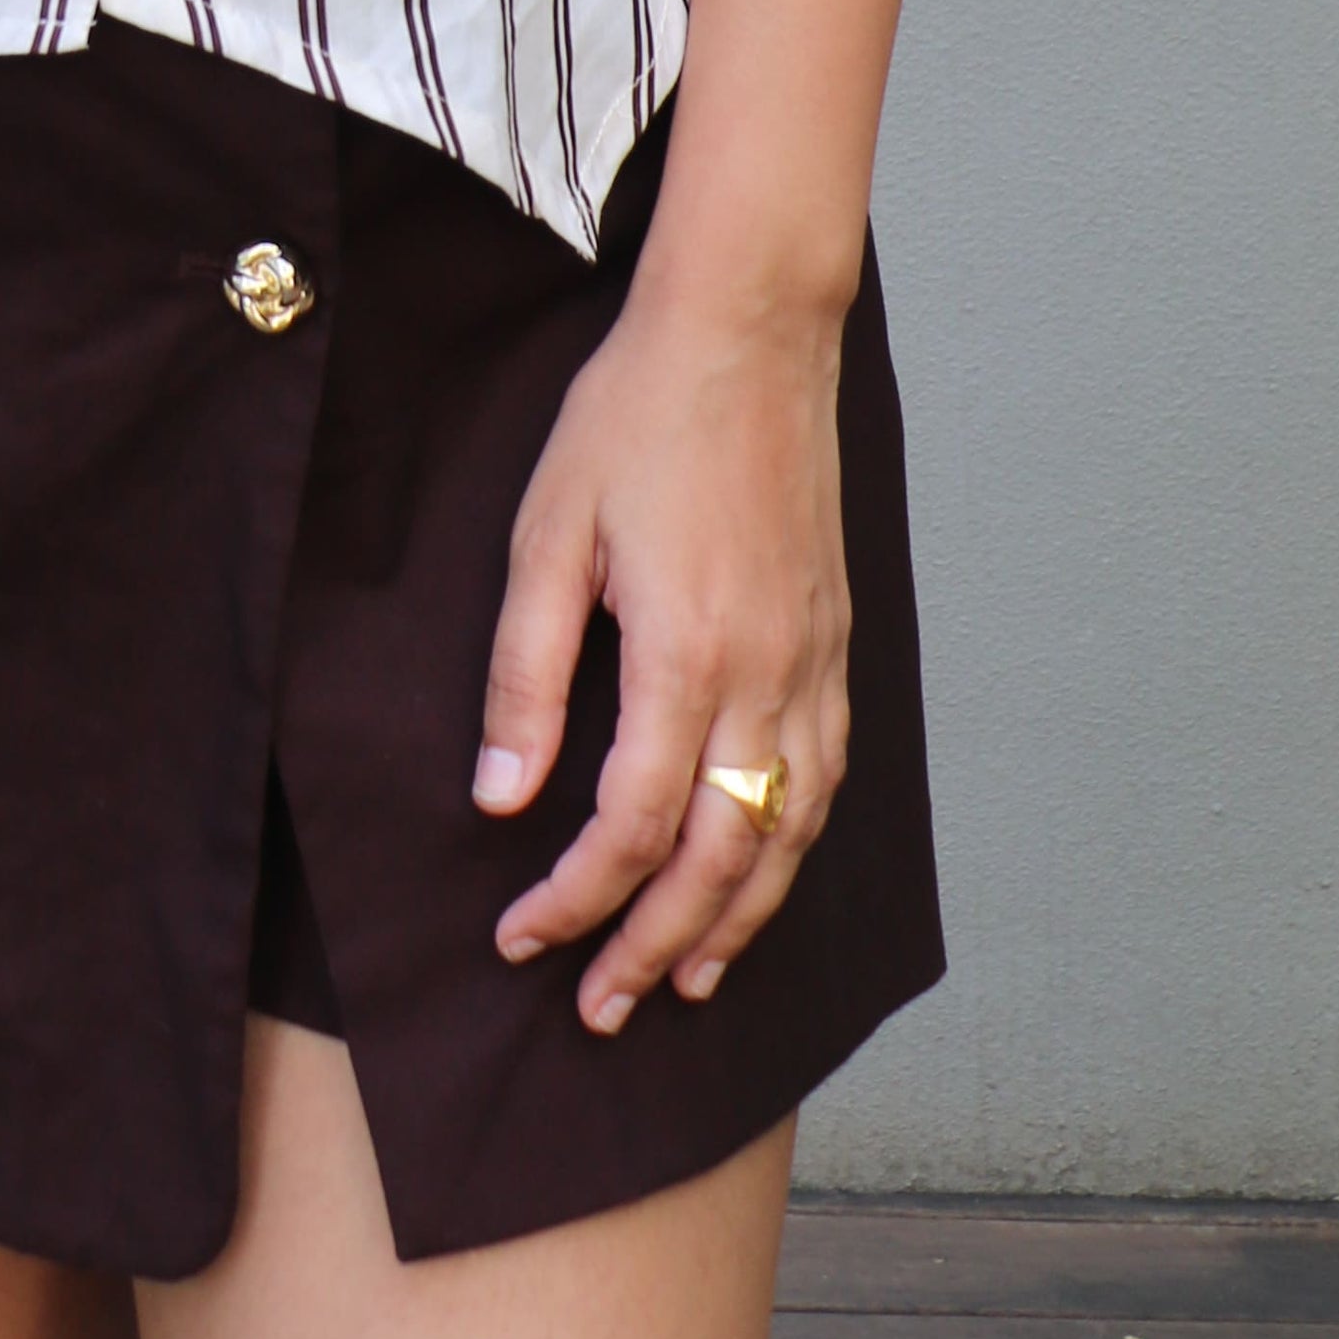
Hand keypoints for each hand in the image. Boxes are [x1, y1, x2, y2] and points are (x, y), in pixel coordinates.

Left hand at [474, 274, 852, 1035]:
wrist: (747, 332)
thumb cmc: (636, 418)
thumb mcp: (547, 532)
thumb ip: (526, 673)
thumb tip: (502, 797)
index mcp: (686, 651)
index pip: (630, 826)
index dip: (575, 899)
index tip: (522, 937)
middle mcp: (766, 674)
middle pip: (718, 857)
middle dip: (654, 944)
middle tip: (598, 1006)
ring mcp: (814, 662)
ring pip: (786, 834)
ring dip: (735, 919)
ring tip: (683, 978)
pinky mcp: (835, 642)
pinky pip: (824, 778)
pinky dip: (790, 849)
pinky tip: (757, 871)